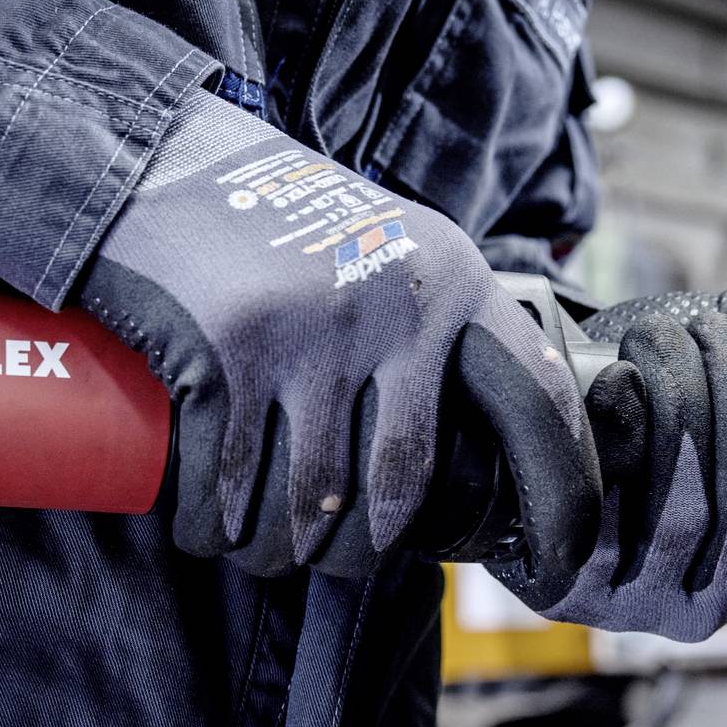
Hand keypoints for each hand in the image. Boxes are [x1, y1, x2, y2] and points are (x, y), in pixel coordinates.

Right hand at [77, 90, 598, 579]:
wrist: (166, 164)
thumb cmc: (283, 230)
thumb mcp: (389, 254)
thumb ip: (436, 327)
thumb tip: (469, 456)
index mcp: (455, 283)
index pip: (537, 400)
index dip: (560, 491)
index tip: (560, 562)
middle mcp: (400, 305)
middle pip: (400, 486)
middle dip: (358, 549)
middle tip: (332, 557)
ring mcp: (316, 330)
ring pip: (312, 500)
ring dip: (281, 551)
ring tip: (264, 553)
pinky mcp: (233, 351)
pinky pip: (230, 480)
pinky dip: (216, 527)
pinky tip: (212, 534)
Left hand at [497, 278, 726, 640]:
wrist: (533, 418)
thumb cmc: (647, 388)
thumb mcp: (722, 347)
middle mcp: (718, 600)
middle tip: (710, 329)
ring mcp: (644, 603)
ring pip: (687, 510)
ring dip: (680, 400)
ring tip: (661, 336)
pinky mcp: (573, 591)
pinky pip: (604, 519)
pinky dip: (617, 435)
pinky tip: (615, 381)